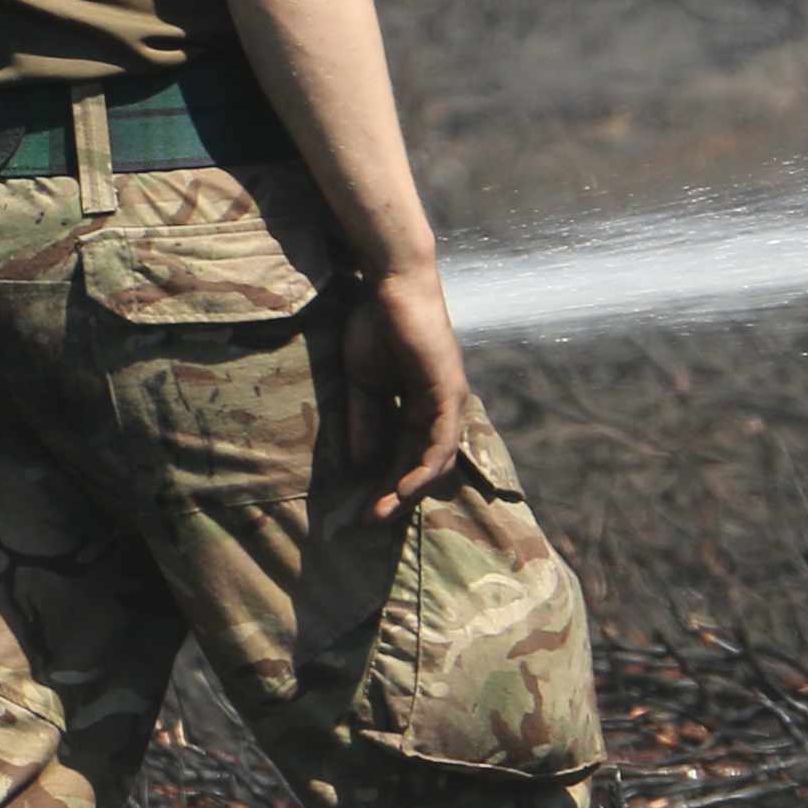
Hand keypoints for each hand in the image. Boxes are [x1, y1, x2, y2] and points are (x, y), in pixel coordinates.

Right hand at [342, 263, 473, 524]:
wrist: (391, 285)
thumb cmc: (377, 324)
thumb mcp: (363, 383)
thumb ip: (365, 421)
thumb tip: (362, 463)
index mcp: (420, 406)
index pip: (404, 456)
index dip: (382, 483)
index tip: (359, 510)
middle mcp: (440, 409)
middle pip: (422, 466)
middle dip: (394, 496)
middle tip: (368, 522)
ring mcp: (449, 403)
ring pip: (435, 461)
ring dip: (408, 491)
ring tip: (381, 513)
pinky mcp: (449, 393)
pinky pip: (440, 442)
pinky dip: (424, 468)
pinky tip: (404, 489)